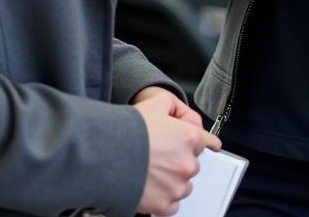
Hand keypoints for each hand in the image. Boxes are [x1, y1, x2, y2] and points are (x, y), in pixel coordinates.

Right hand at [134, 91, 221, 215]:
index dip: (190, 138)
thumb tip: (174, 109)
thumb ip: (170, 105)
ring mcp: (176, 186)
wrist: (105, 155)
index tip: (200, 144)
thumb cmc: (127, 130)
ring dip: (173, 180)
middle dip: (179, 159)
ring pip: (184, 185)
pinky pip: (172, 205)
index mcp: (189, 138)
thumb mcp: (153, 104)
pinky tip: (152, 187)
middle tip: (159, 154)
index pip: (203, 140)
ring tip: (153, 171)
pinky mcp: (163, 205)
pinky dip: (164, 198)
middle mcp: (187, 164)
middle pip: (191, 163)